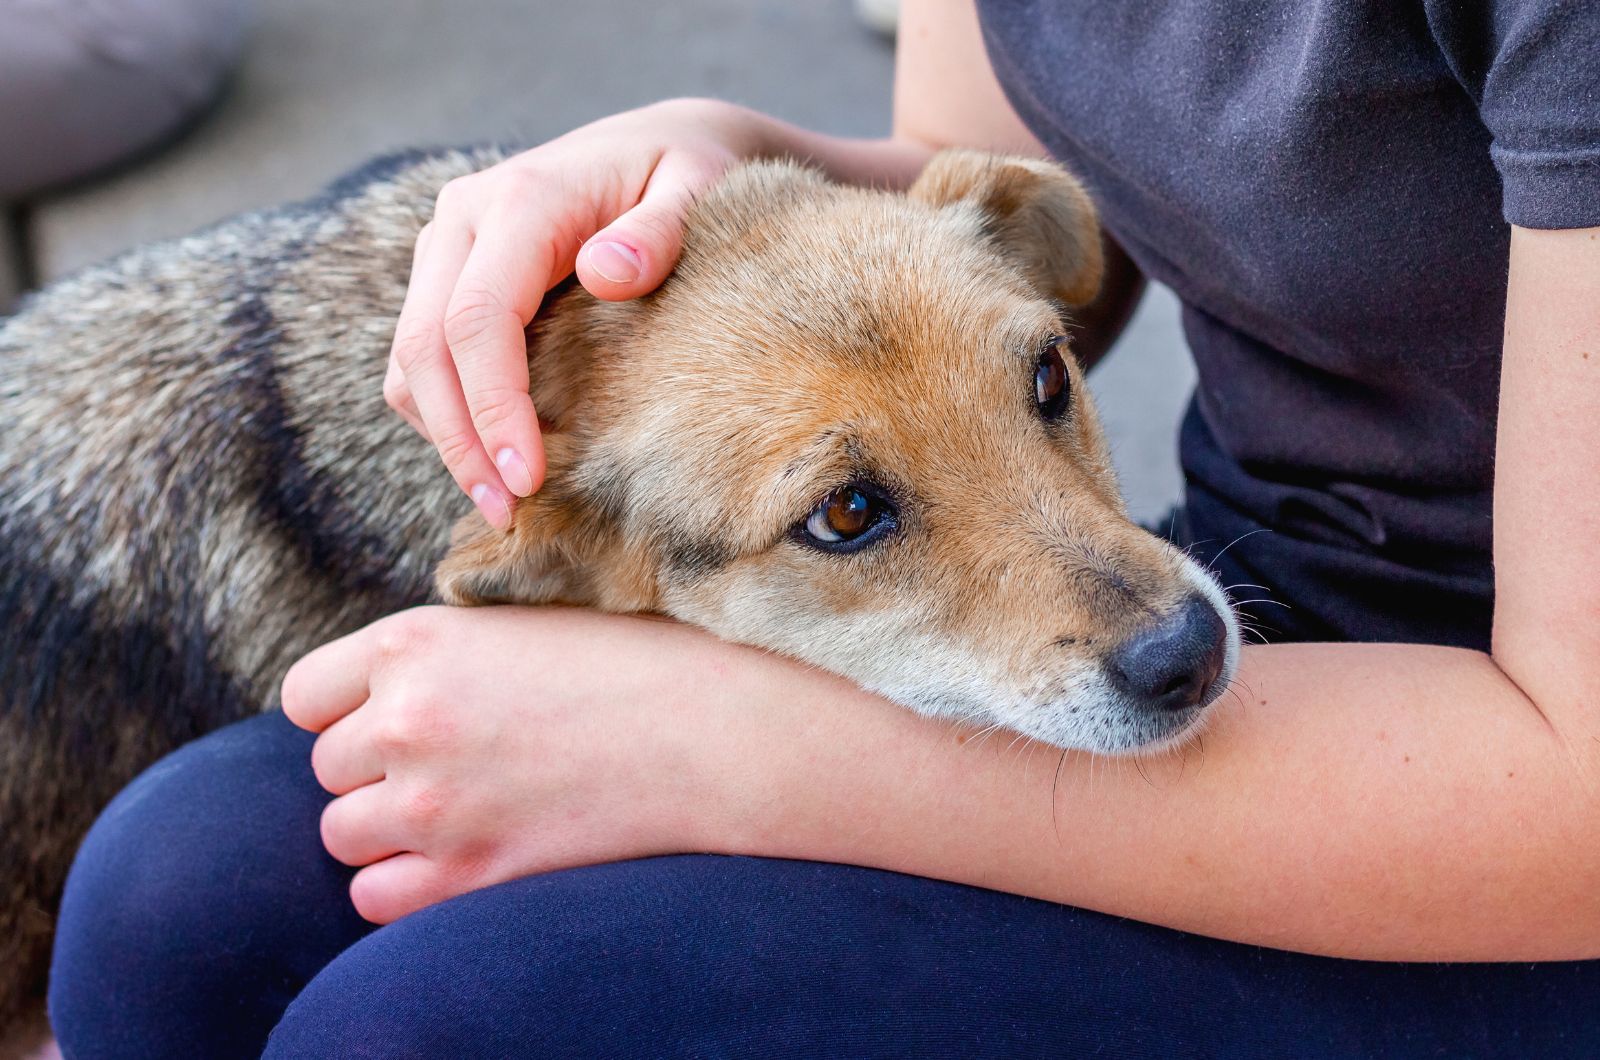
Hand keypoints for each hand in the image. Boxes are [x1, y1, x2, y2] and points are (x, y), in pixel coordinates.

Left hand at [279, 606, 768, 922]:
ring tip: (460, 809)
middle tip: (454, 762)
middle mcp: (405, 721)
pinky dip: (405, 884)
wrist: (713, 730)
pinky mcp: (468, 872)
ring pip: (342, 834)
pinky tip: (461, 855)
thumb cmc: (632, 662)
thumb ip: (438, 653)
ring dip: (388, 828)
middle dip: (376, 769)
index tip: (391, 715)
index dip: (345, 708)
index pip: (305, 695)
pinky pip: (374, 897)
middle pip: (327, 768)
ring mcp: (431, 803)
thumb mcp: (519, 623)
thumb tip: (383, 687)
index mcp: (414, 643)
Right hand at [385, 98, 767, 528]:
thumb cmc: (687, 173)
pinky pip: (420, 358)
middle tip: (508, 512)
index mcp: (522, 199)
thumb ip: (659, 230)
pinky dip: (446, 413)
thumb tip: (607, 273)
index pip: (477, 319)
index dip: (494, 407)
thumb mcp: (696, 188)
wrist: (660, 144)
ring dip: (444, 436)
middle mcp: (463, 218)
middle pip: (425, 348)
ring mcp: (447, 248)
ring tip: (502, 501)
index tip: (528, 478)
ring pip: (409, 359)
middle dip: (460, 441)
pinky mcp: (446, 277)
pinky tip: (496, 456)